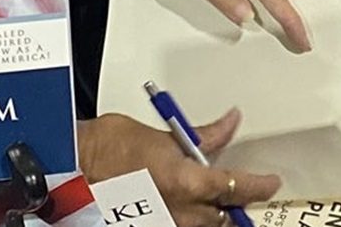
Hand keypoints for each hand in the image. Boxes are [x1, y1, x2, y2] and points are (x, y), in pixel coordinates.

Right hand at [78, 112, 278, 226]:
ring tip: (206, 199)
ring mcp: (165, 225)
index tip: (270, 182)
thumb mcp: (160, 133)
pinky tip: (180, 207)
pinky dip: (187, 218)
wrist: (70, 168)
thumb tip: (229, 123)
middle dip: (234, 204)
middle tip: (239, 191)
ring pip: (204, 226)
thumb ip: (200, 134)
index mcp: (188, 182)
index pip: (240, 188)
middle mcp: (181, 212)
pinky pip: (181, 226)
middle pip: (226, 216)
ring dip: (210, 215)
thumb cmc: (105, 147)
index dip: (260, 185)